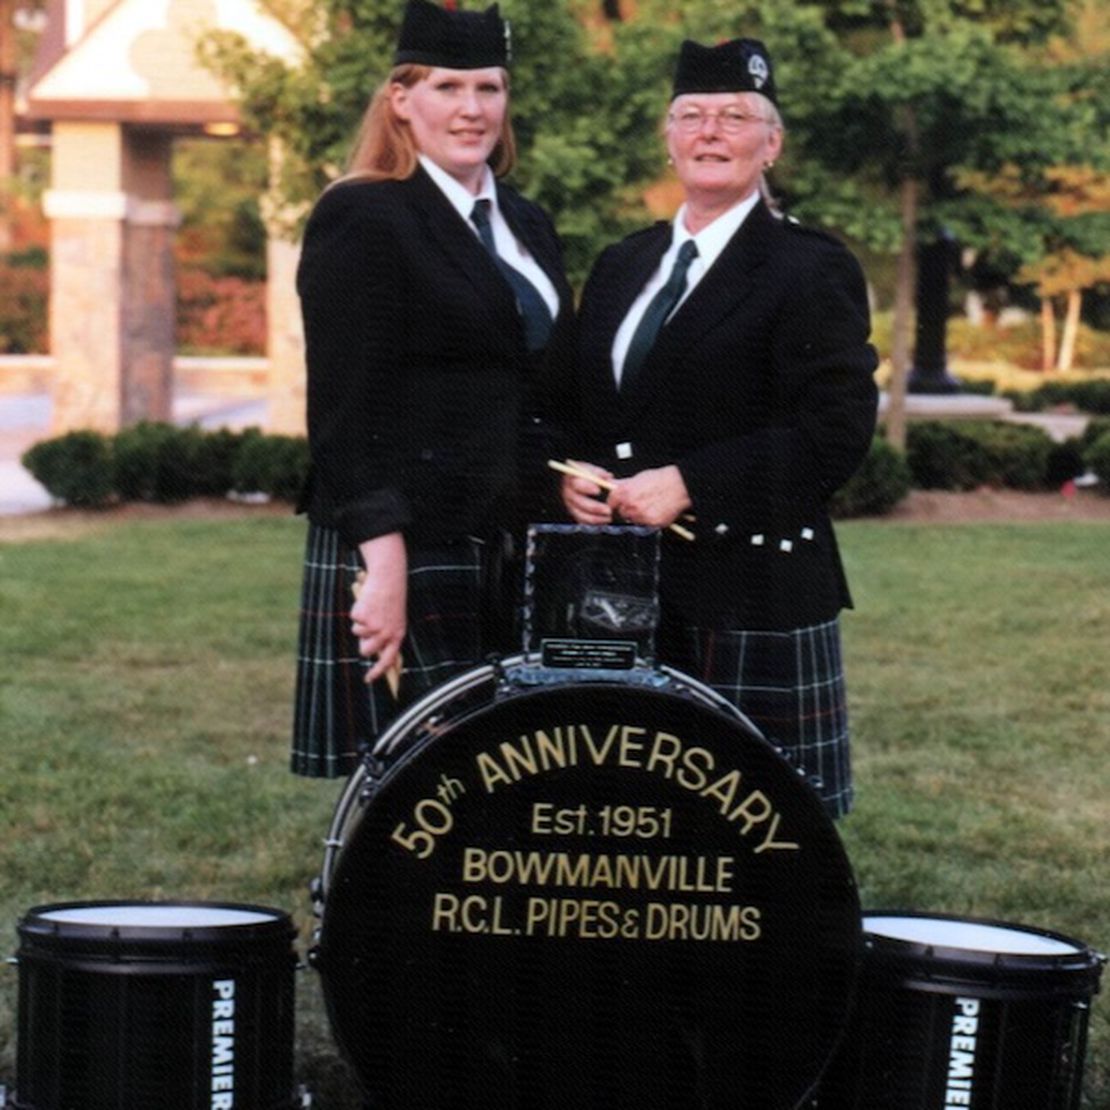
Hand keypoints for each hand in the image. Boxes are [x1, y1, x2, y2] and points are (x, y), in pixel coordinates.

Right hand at [351, 532, 406, 682]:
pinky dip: (357, 609)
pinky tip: (367, 601)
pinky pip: (353, 619)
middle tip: (367, 626)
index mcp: (397, 635)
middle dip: (362, 642)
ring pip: (357, 633)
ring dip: (360, 622)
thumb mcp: (394, 619)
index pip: (388, 660)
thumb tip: (368, 649)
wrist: (389, 579)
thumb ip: (385, 635)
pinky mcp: (362, 617)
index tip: (368, 679)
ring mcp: (373, 626)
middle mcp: (386, 634)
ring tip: (371, 608)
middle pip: (365, 650)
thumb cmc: (391, 599)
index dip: (377, 672)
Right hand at [560, 459, 613, 524]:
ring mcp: (570, 505)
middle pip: (579, 503)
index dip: (586, 487)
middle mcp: (568, 493)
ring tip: (609, 517)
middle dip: (594, 507)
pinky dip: (594, 522)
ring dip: (596, 518)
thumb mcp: (595, 471)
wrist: (586, 483)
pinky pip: (582, 521)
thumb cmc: (591, 475)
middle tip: (608, 510)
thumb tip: (607, 477)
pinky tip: (604, 520)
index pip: (576, 484)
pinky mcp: (575, 513)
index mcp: (572, 479)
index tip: (598, 491)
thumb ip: (600, 473)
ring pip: (581, 515)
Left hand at [608, 465, 691, 527]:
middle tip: (637, 503)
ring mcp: (641, 515)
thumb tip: (611, 483)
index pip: (611, 502)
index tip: (617, 503)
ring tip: (648, 505)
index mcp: (625, 492)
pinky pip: (645, 524)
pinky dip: (647, 519)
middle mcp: (631, 505)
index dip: (614, 502)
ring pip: (633, 519)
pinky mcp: (651, 523)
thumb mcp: (639, 477)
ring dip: (637, 515)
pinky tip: (655, 510)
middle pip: (622, 512)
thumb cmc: (661, 479)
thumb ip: (623, 483)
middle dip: (626, 509)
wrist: (679, 486)